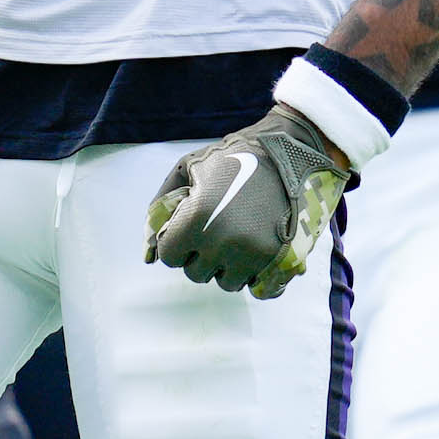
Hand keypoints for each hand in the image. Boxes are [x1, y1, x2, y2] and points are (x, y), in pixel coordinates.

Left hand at [143, 107, 347, 297]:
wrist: (291, 150)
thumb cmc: (233, 156)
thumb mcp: (188, 168)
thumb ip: (160, 208)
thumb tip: (147, 253)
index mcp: (197, 217)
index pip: (169, 256)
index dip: (176, 242)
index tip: (189, 228)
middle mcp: (224, 242)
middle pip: (196, 274)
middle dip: (199, 255)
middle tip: (213, 231)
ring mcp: (254, 254)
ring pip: (227, 283)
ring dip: (226, 266)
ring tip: (235, 237)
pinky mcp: (281, 260)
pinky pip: (257, 288)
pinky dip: (254, 275)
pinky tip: (255, 251)